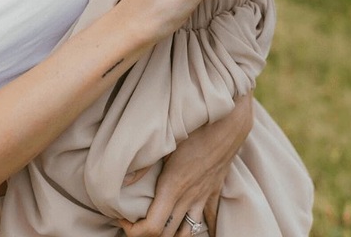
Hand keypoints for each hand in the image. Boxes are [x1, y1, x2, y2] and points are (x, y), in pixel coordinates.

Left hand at [118, 94, 253, 235]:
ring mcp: (203, 197)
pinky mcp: (214, 192)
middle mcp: (188, 198)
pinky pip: (210, 219)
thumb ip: (143, 164)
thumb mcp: (166, 143)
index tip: (123, 219)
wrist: (228, 124)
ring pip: (188, 233)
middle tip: (134, 223)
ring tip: (159, 227)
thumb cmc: (195, 129)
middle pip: (167, 235)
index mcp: (172, 188)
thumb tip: (123, 179)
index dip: (135, 231)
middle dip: (148, 234)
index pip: (153, 227)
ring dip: (172, 235)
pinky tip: (197, 230)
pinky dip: (202, 228)